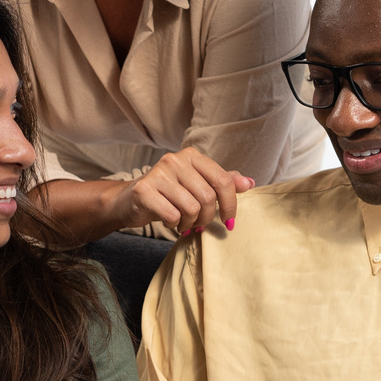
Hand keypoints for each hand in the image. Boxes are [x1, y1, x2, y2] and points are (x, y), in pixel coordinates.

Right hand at [107, 147, 252, 235]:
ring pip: (191, 208)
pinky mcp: (144, 190)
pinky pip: (172, 215)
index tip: (229, 222)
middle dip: (207, 218)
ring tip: (183, 222)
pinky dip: (174, 224)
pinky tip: (169, 221)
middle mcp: (175, 160)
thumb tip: (250, 183)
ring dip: (190, 223)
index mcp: (192, 156)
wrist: (130, 201)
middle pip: (208, 197)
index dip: (230, 205)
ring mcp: (158, 173)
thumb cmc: (168, 194)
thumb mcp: (197, 186)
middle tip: (199, 224)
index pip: (223, 180)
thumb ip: (222, 183)